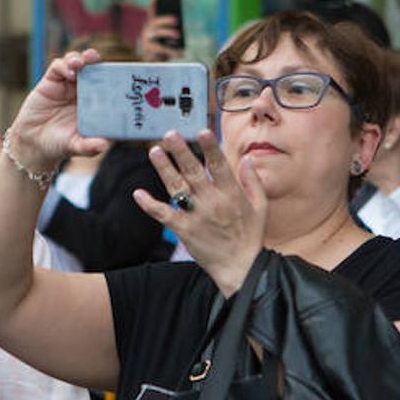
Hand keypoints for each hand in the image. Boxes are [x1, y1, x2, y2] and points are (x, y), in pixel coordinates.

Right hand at [6, 49, 109, 173]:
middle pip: (92, 69)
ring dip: (79, 59)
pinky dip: (64, 66)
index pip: (106, 84)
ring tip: (80, 63)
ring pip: (76, 64)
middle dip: (95, 61)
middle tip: (95, 57)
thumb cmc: (59, 145)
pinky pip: (58, 67)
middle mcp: (82, 91)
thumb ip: (89, 147)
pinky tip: (68, 73)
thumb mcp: (76, 146)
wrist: (33, 143)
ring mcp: (67, 84)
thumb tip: (103, 146)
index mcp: (94, 103)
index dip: (111, 75)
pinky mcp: (50, 81)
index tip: (116, 71)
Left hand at [132, 130, 266, 296]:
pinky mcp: (184, 230)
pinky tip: (138, 193)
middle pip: (193, 172)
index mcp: (232, 195)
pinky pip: (164, 215)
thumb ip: (253, 182)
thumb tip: (248, 159)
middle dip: (180, 152)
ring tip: (154, 152)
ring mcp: (196, 216)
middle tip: (169, 135)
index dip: (210, 148)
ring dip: (164, 169)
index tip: (202, 131)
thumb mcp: (261, 208)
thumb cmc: (251, 237)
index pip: (219, 166)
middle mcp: (213, 202)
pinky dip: (150, 205)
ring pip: (177, 188)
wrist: (240, 268)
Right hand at [139, 0, 182, 61]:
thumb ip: (168, 29)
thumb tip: (178, 21)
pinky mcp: (149, 50)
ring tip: (179, 34)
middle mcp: (146, 31)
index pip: (151, 12)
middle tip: (176, 19)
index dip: (152, 4)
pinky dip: (173, 51)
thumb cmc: (160, 48)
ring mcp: (146, 40)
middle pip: (155, 22)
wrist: (151, 63)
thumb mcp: (164, 37)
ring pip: (157, 33)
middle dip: (166, 19)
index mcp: (150, 26)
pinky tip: (181, 52)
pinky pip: (162, 48)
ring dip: (168, 32)